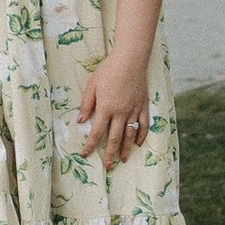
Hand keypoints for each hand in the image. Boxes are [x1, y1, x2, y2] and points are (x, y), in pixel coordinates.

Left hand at [74, 45, 151, 170]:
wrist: (131, 59)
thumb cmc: (108, 69)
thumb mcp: (92, 85)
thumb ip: (87, 104)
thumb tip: (80, 120)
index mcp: (106, 108)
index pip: (97, 132)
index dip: (90, 145)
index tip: (85, 154)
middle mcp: (120, 112)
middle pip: (114, 138)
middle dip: (110, 154)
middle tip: (107, 166)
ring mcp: (134, 110)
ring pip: (130, 135)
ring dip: (126, 149)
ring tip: (123, 160)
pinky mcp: (143, 106)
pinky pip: (143, 125)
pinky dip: (141, 136)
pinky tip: (138, 143)